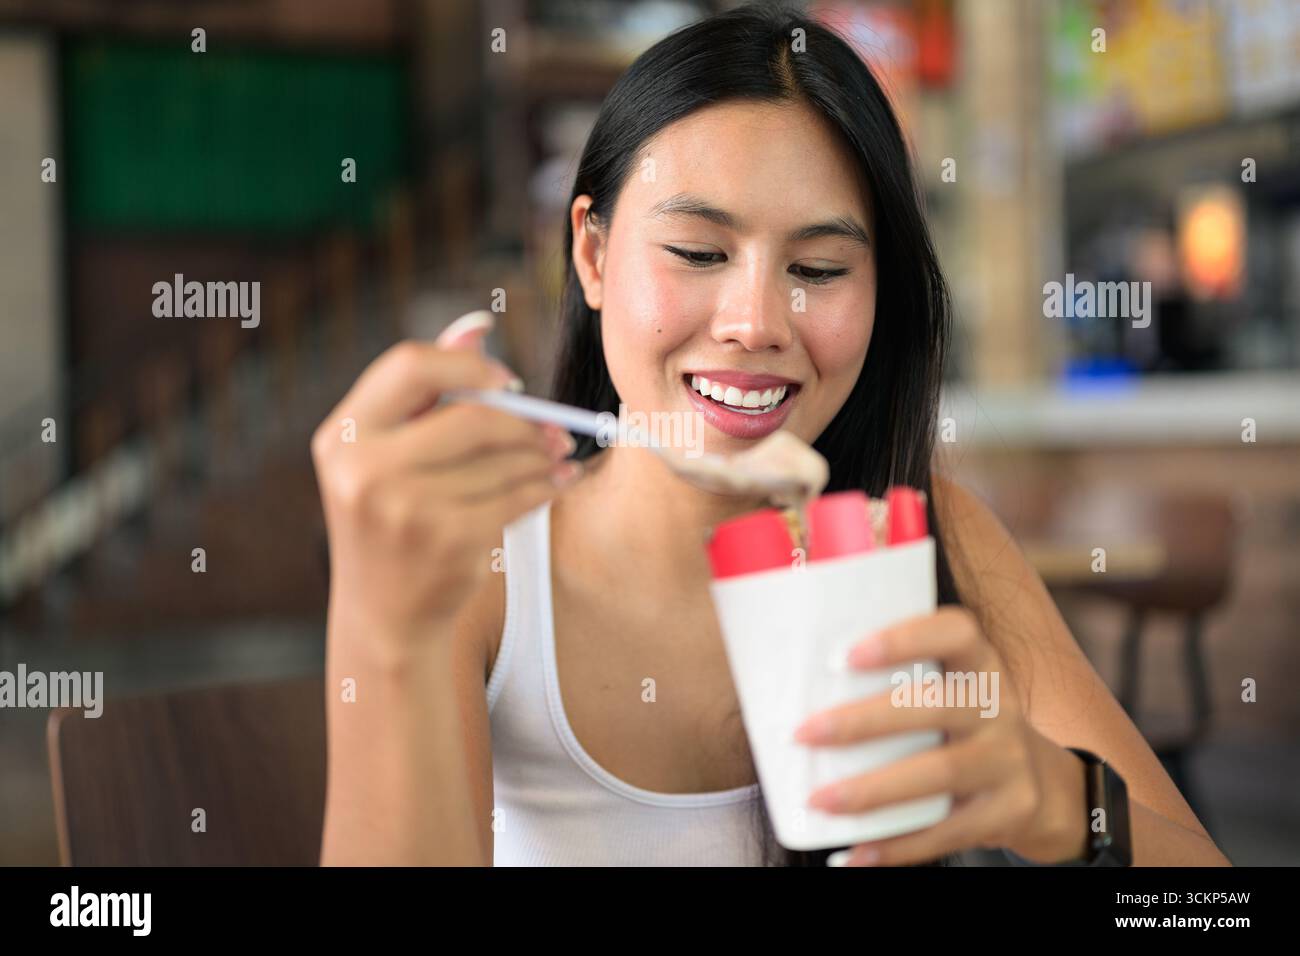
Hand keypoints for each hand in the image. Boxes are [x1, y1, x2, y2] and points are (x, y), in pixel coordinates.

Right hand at [312, 321, 581, 651]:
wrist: (385, 615)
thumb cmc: (394, 519)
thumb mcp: (389, 455)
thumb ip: (428, 392)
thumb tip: (478, 327)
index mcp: (344, 434)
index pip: (410, 364)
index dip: (468, 367)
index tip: (506, 382)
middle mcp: (364, 468)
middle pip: (470, 415)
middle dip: (523, 420)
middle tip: (554, 428)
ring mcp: (404, 508)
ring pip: (501, 460)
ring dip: (541, 456)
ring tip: (558, 457)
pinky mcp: (446, 541)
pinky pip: (516, 498)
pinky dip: (545, 487)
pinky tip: (557, 484)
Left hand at [792, 606, 1089, 865]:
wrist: (1040, 784)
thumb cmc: (960, 722)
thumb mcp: (948, 687)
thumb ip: (894, 678)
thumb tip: (783, 680)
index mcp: (979, 663)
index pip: (956, 632)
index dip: (905, 639)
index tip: (848, 654)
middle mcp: (999, 706)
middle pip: (935, 706)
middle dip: (864, 721)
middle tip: (804, 733)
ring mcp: (1008, 761)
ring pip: (939, 773)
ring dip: (872, 789)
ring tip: (819, 799)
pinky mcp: (1007, 811)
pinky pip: (946, 832)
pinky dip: (896, 847)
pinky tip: (855, 855)